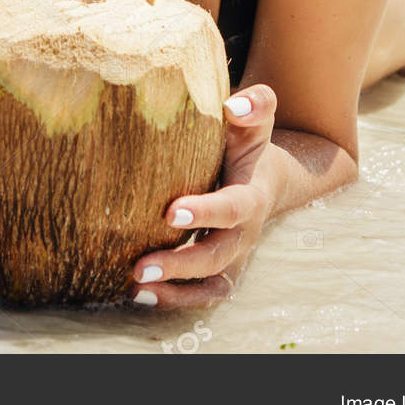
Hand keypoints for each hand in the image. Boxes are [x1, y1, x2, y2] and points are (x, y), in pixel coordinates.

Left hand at [128, 84, 278, 308]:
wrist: (269, 178)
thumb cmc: (246, 144)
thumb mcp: (254, 123)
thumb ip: (255, 106)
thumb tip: (234, 104)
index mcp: (252, 197)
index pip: (232, 208)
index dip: (205, 212)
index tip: (170, 212)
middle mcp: (244, 233)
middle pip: (217, 256)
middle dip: (180, 264)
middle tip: (140, 265)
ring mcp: (234, 256)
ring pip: (211, 283)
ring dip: (175, 290)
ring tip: (135, 285)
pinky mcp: (221, 269)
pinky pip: (204, 294)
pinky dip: (176, 299)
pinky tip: (138, 294)